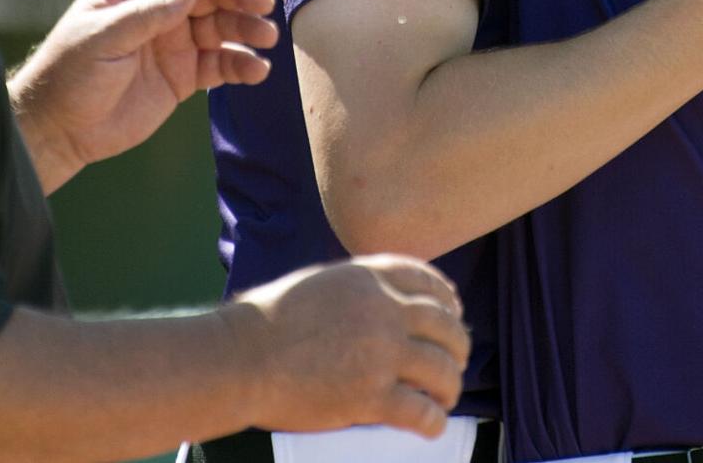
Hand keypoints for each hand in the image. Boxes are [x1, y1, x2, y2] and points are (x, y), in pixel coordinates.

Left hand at [10, 0, 278, 192]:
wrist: (59, 131)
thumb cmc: (68, 75)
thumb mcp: (102, 38)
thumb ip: (147, 14)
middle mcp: (159, 10)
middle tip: (264, 4)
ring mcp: (175, 42)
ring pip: (222, 27)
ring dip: (247, 30)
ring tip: (268, 38)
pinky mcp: (185, 75)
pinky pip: (221, 64)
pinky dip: (241, 65)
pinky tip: (257, 70)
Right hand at [227, 256, 471, 437]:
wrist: (243, 357)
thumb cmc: (273, 320)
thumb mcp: (325, 282)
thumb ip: (363, 286)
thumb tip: (391, 299)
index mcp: (371, 277)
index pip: (429, 281)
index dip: (448, 299)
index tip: (455, 312)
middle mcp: (384, 310)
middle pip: (445, 325)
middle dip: (458, 344)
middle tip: (457, 359)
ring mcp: (380, 353)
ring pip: (442, 369)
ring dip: (451, 385)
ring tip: (446, 395)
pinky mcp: (370, 396)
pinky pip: (420, 411)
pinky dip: (433, 421)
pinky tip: (433, 425)